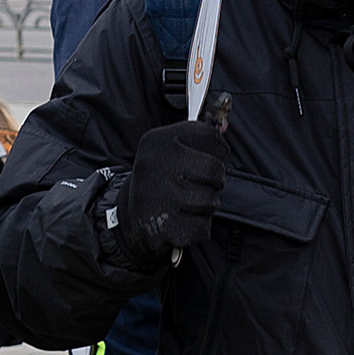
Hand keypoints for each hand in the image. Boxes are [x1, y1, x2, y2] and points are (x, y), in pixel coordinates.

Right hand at [113, 120, 224, 268]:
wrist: (129, 220)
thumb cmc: (161, 182)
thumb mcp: (172, 150)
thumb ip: (200, 137)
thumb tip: (224, 125)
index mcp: (156, 140)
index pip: (210, 136)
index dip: (215, 152)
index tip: (200, 160)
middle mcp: (153, 163)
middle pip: (215, 170)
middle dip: (213, 182)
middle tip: (195, 186)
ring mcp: (156, 195)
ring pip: (211, 201)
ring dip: (204, 207)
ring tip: (185, 206)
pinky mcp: (161, 226)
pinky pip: (203, 227)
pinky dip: (198, 229)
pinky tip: (181, 223)